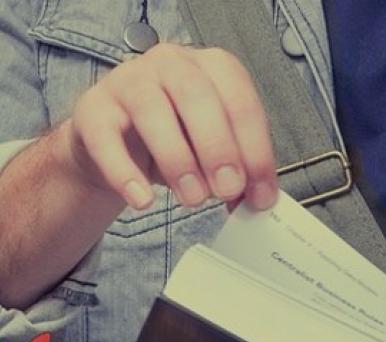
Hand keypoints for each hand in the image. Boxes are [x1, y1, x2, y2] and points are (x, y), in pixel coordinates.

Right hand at [52, 42, 277, 213]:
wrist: (117, 145)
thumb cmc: (177, 140)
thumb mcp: (215, 153)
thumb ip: (239, 171)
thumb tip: (258, 201)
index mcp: (212, 69)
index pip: (240, 101)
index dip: (255, 151)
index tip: (260, 195)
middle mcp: (171, 64)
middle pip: (196, 95)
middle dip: (218, 148)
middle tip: (228, 190)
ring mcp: (128, 80)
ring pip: (151, 109)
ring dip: (177, 160)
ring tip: (193, 198)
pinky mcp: (92, 108)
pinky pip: (105, 137)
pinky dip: (125, 172)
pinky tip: (143, 199)